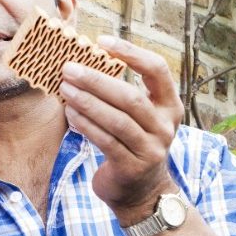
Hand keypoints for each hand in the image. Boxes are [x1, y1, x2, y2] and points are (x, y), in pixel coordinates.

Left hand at [58, 36, 182, 220]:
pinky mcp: (132, 166)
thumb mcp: (140, 118)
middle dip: (97, 80)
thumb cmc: (133, 144)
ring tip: (65, 88)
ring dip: (87, 102)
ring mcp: (151, 148)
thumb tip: (86, 62)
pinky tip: (70, 113)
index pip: (157, 70)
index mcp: (170, 106)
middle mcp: (165, 126)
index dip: (131, 53)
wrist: (142, 193)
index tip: (103, 41)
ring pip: (117, 120)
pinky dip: (85, 124)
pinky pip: (105, 141)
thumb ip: (122, 93)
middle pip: (131, 97)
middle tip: (69, 68)